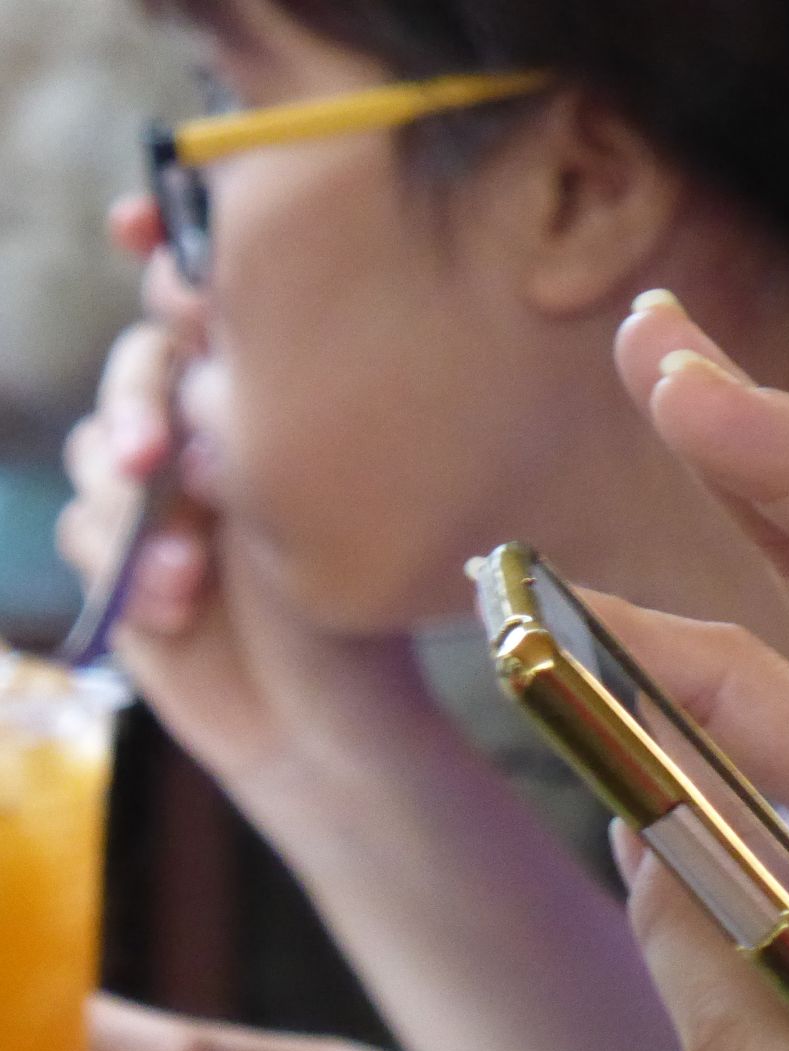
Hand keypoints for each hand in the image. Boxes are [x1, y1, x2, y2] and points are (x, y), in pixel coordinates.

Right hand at [58, 200, 456, 781]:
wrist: (318, 726)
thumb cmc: (346, 612)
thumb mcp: (305, 501)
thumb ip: (242, 409)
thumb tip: (193, 300)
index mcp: (275, 409)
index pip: (208, 306)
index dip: (161, 251)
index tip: (133, 226)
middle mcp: (218, 435)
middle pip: (136, 367)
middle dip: (135, 405)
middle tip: (153, 459)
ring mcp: (164, 493)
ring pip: (98, 450)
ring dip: (131, 514)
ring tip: (187, 577)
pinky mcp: (120, 552)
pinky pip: (83, 528)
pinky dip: (121, 563)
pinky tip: (172, 608)